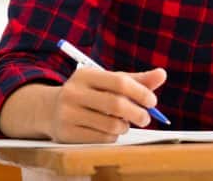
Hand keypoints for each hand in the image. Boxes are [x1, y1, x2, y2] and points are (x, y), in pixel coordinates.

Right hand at [46, 67, 166, 142]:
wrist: (50, 109)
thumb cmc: (89, 93)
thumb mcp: (107, 82)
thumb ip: (135, 80)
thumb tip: (162, 74)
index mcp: (86, 75)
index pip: (120, 82)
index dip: (141, 93)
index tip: (152, 101)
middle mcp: (74, 92)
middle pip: (116, 105)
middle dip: (138, 113)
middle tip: (146, 118)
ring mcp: (67, 113)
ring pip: (111, 125)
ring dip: (124, 127)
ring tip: (124, 124)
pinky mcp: (66, 133)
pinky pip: (101, 139)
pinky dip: (112, 137)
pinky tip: (109, 131)